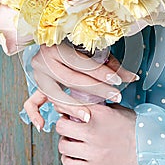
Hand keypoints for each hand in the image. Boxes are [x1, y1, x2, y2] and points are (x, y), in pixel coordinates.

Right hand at [23, 42, 138, 130]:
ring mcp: (37, 75)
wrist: (55, 38)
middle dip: (95, 90)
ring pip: (55, 95)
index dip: (101, 73)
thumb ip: (110, 63)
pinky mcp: (37, 85)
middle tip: (114, 97)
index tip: (117, 81)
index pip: (82, 64)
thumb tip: (133, 77)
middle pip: (72, 80)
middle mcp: (43, 60)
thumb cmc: (77, 44)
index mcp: (57, 47)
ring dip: (72, 107)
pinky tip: (43, 126)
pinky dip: (35, 115)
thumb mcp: (93, 49)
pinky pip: (31, 103)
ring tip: (88, 116)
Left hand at [56, 103, 139, 164]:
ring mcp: (93, 152)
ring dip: (66, 142)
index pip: (69, 106)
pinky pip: (68, 164)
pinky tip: (76, 155)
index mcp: (100, 114)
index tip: (63, 109)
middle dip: (64, 125)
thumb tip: (82, 105)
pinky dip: (69, 159)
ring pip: (62, 146)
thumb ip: (100, 107)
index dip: (63, 107)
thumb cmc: (139, 130)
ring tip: (75, 142)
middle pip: (61, 126)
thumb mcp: (120, 110)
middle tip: (69, 126)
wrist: (154, 152)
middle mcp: (93, 131)